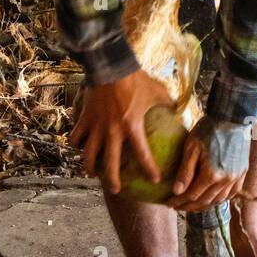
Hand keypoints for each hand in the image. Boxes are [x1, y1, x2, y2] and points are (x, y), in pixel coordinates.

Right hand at [70, 69, 173, 192]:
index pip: (143, 154)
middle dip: (113, 180)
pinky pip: (76, 136)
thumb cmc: (136, 80)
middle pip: (109, 163)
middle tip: (117, 189)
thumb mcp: (157, 92)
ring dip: (90, 166)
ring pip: (88, 154)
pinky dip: (76, 143)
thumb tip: (180, 110)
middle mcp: (112, 131)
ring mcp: (96, 126)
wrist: (110, 66)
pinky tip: (79, 147)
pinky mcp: (84, 118)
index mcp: (132, 126)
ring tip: (92, 174)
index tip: (155, 179)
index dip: (149, 168)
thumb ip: (169, 104)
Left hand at [166, 116, 251, 211]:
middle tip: (177, 206)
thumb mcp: (191, 148)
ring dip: (204, 205)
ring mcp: (236, 178)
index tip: (169, 203)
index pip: (192, 196)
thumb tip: (177, 192)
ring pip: (218, 200)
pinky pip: (231, 194)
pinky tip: (212, 198)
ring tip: (192, 205)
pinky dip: (220, 199)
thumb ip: (185, 171)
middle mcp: (226, 180)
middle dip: (189, 206)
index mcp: (212, 175)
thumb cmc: (209, 130)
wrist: (232, 118)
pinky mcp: (242, 173)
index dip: (179, 202)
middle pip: (204, 201)